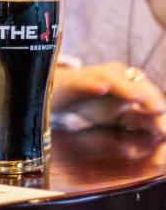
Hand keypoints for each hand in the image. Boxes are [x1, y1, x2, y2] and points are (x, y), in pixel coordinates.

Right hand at [51, 62, 165, 135]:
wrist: (55, 97)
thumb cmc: (90, 105)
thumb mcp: (118, 117)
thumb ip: (140, 122)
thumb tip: (163, 133)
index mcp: (127, 83)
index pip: (147, 92)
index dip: (156, 105)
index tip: (164, 128)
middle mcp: (112, 75)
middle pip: (134, 81)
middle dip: (148, 97)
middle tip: (160, 112)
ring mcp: (92, 76)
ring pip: (112, 78)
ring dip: (125, 88)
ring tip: (137, 98)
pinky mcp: (73, 81)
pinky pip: (84, 81)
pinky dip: (93, 84)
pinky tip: (102, 89)